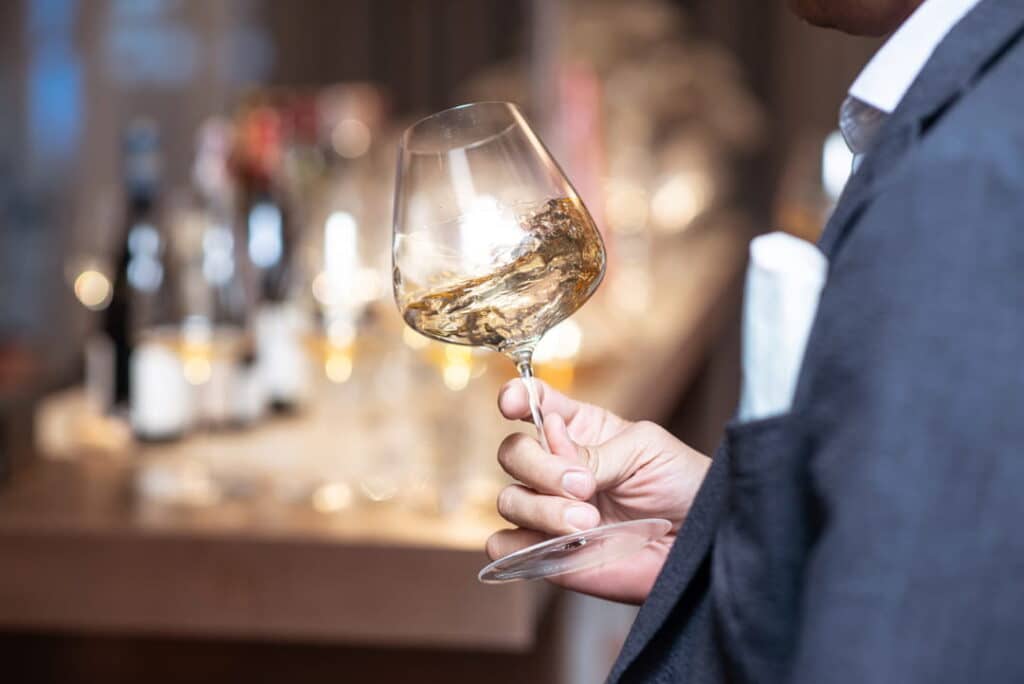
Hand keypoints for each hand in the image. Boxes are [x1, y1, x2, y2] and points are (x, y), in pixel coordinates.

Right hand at [486, 379, 710, 603]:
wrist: (699, 544)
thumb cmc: (681, 486)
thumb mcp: (645, 450)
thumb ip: (595, 451)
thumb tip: (551, 441)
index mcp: (579, 431)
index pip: (534, 403)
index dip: (517, 397)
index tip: (514, 403)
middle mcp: (556, 468)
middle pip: (512, 452)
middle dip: (541, 466)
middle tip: (584, 486)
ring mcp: (548, 511)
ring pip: (509, 499)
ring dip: (544, 509)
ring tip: (589, 523)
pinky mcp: (544, 553)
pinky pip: (502, 546)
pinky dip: (518, 544)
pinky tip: (560, 543)